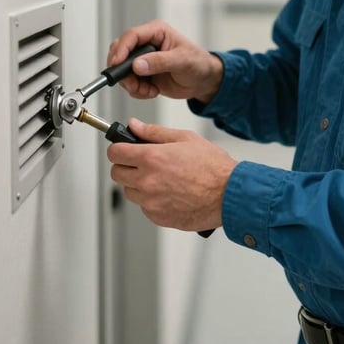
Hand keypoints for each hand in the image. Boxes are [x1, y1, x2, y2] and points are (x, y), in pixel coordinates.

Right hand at [107, 20, 222, 103]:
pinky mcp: (142, 73)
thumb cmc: (198, 64)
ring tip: (149, 90)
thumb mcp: (182, 61)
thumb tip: (137, 65)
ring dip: (131, 84)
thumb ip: (159, 62)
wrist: (203, 82)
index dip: (121, 49)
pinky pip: (129, 82)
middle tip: (134, 84)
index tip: (116, 64)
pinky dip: (137, 90)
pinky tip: (152, 91)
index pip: (131, 36)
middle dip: (123, 71)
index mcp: (156, 32)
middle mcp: (146, 43)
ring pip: (122, 70)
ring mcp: (143, 59)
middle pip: (120, 52)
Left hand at [107, 119, 237, 231]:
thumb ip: (154, 132)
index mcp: (151, 158)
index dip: (118, 148)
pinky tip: (169, 192)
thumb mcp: (185, 138)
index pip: (115, 153)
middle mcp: (147, 181)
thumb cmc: (212, 166)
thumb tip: (135, 126)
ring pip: (129, 191)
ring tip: (161, 178)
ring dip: (138, 184)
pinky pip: (144, 207)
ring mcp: (151, 203)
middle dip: (126, 165)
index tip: (123, 148)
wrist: (228, 194)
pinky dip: (151, 200)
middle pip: (117, 173)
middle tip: (142, 162)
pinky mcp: (158, 218)